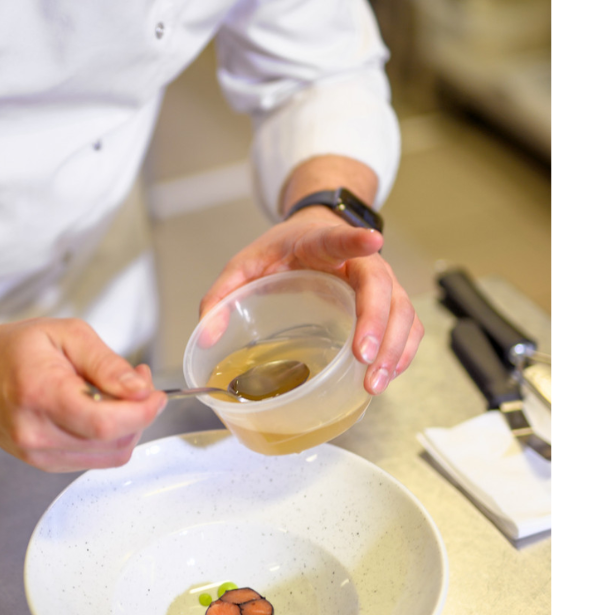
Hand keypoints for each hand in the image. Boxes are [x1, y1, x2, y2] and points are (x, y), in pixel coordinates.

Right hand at [0, 318, 167, 471]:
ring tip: (118, 395)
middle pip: (113, 442)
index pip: (105, 422)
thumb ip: (106, 363)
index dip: (141, 412)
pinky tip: (101, 411)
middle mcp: (37, 433)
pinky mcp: (44, 463)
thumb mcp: (66, 334)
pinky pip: (94, 459)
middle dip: (139, 415)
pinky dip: (109, 438)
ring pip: (109, 455)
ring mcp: (39, 454)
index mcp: (41, 395)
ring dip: (127, 428)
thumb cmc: (14, 349)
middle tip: (139, 384)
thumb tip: (139, 389)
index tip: (156, 394)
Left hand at [198, 205, 423, 394]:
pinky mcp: (389, 302)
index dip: (356, 239)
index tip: (372, 240)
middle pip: (383, 287)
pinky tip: (388, 376)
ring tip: (375, 383)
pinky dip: (402, 352)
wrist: (315, 231)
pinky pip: (407, 327)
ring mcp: (380, 281)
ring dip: (393, 349)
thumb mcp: (245, 264)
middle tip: (363, 360)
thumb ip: (222, 294)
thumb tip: (207, 333)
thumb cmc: (284, 249)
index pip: (341, 238)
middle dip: (377, 325)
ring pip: (402, 312)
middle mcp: (360, 261)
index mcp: (321, 243)